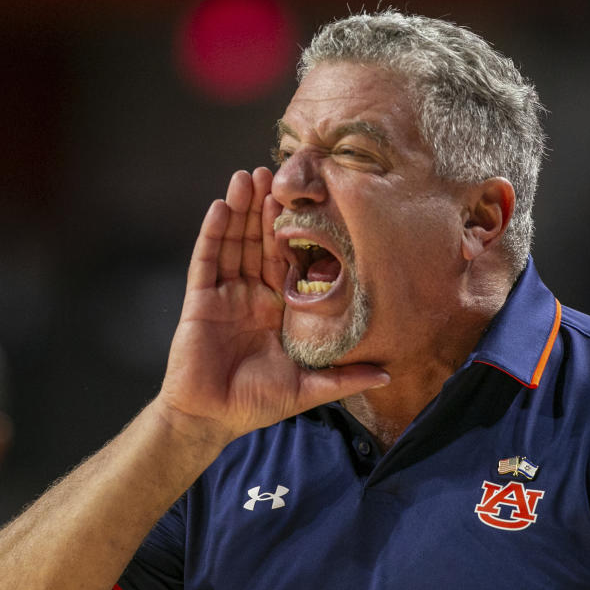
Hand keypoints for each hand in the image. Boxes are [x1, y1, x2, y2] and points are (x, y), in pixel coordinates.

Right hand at [157, 167, 388, 445]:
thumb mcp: (308, 389)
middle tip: (276, 172)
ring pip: (233, 242)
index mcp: (279, 307)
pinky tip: (220, 207)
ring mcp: (225, 294)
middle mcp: (253, 294)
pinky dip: (212, 233)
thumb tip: (390, 373)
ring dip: (239, 209)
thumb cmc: (255, 404)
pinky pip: (206, 260)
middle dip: (265, 207)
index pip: (288, 259)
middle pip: (259, 241)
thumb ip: (345, 378)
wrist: (210, 418)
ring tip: (248, 176)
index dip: (295, 230)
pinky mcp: (200, 300)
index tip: (306, 200)